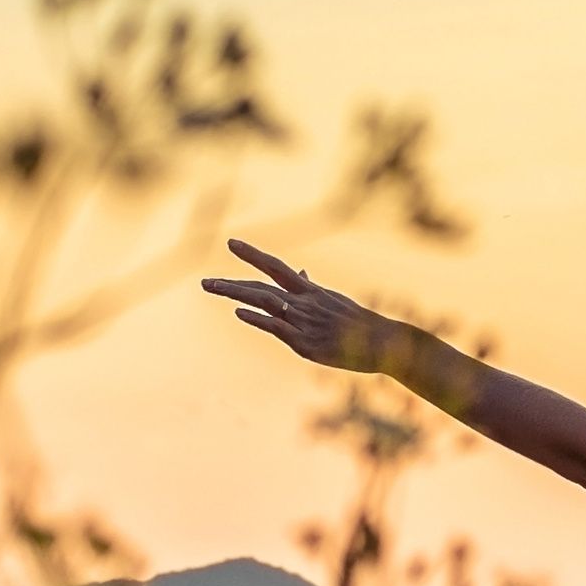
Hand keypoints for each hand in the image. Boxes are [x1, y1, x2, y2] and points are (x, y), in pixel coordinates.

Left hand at [200, 238, 406, 371]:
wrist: (381, 341)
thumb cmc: (358, 323)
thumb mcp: (333, 300)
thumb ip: (311, 289)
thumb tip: (300, 272)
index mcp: (310, 291)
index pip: (276, 267)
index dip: (252, 254)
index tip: (231, 243)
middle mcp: (303, 301)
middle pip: (260, 286)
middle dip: (231, 283)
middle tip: (204, 282)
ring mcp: (303, 320)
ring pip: (263, 301)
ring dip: (235, 293)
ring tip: (211, 287)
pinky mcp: (305, 342)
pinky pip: (276, 326)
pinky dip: (257, 318)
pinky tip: (239, 313)